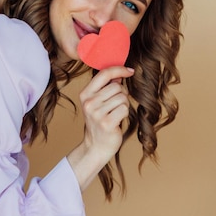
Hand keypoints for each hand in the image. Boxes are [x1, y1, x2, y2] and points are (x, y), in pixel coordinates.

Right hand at [67, 66, 133, 189]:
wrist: (96, 146)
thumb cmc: (100, 122)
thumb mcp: (98, 102)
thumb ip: (106, 88)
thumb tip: (120, 75)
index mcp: (85, 94)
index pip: (104, 74)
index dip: (119, 69)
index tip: (129, 71)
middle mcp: (89, 102)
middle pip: (117, 87)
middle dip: (122, 94)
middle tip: (116, 105)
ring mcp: (96, 113)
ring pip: (122, 97)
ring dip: (124, 104)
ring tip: (116, 113)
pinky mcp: (106, 123)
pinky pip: (124, 108)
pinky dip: (125, 113)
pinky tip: (118, 119)